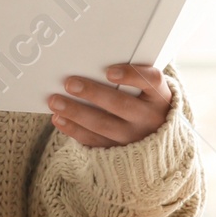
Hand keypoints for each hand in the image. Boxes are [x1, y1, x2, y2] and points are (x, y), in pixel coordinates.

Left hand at [47, 63, 170, 149]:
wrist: (158, 141)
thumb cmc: (147, 104)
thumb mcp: (150, 91)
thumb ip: (131, 79)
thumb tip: (91, 65)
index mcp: (160, 97)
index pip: (152, 81)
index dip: (132, 75)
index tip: (110, 71)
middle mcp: (150, 118)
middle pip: (121, 104)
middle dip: (93, 94)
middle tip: (69, 83)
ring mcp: (134, 138)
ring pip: (104, 125)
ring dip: (76, 112)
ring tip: (55, 101)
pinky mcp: (119, 151)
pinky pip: (94, 141)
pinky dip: (74, 129)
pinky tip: (59, 118)